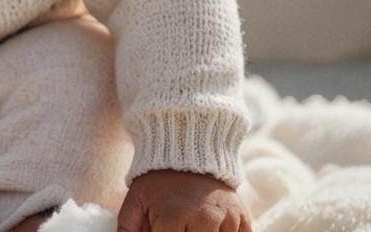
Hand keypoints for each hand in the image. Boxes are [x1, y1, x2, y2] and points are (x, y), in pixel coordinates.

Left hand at [117, 169, 252, 231]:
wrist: (188, 148)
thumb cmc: (158, 180)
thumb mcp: (136, 201)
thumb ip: (127, 229)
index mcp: (174, 216)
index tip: (162, 230)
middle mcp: (204, 219)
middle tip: (176, 226)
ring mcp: (227, 219)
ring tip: (190, 225)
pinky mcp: (242, 219)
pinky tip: (210, 228)